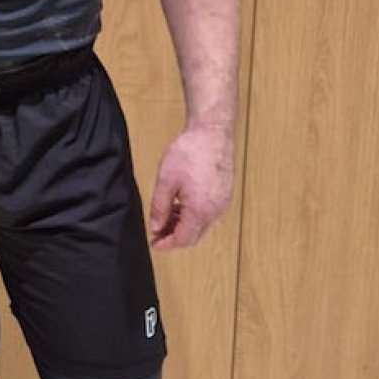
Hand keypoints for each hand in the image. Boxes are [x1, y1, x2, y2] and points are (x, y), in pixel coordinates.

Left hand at [148, 124, 233, 249]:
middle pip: (194, 236)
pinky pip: (208, 214)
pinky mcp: (224, 195)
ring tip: (165, 217)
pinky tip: (180, 206)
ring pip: (201, 226)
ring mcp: (222, 203)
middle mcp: (215, 211)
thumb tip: (156, 226)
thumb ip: (159, 208)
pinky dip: (193, 216)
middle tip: (157, 233)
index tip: (154, 244)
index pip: (183, 239)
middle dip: (174, 237)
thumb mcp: (166, 181)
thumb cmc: (190, 153)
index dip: (166, 245)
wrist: (211, 133)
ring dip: (183, 226)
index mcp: (200, 210)